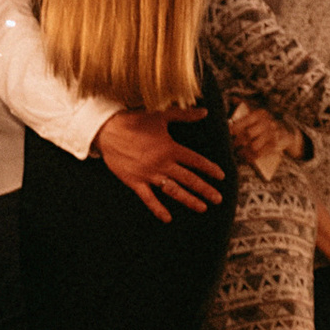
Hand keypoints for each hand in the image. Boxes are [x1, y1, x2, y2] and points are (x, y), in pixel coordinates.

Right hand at [93, 109, 228, 218]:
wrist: (108, 130)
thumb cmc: (136, 121)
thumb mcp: (162, 116)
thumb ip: (185, 115)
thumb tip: (205, 111)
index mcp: (170, 148)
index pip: (195, 160)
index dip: (209, 168)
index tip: (221, 176)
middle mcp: (162, 163)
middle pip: (188, 179)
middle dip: (204, 189)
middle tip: (218, 199)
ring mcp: (148, 174)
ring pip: (173, 190)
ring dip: (188, 200)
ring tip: (202, 207)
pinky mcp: (134, 182)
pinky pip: (148, 198)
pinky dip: (158, 209)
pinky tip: (168, 218)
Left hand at [228, 101, 299, 179]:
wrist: (287, 130)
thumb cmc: (267, 121)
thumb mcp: (258, 111)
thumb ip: (245, 104)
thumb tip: (232, 98)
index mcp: (260, 114)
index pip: (245, 121)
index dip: (234, 129)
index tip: (227, 133)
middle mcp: (267, 123)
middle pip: (247, 134)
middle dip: (236, 141)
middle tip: (229, 145)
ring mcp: (271, 135)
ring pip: (253, 145)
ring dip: (242, 151)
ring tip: (236, 152)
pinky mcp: (274, 145)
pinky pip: (259, 153)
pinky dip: (249, 157)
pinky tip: (244, 157)